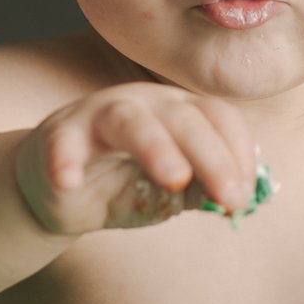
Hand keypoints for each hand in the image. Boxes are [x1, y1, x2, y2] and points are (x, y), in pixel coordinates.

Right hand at [14, 83, 259, 237]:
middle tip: (230, 200)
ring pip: (131, 121)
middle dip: (213, 159)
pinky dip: (65, 160)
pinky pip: (63, 144)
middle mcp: (145, 103)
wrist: (59, 190)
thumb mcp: (168, 194)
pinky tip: (69, 182)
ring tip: (175, 178)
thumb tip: (234, 200)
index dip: (239, 155)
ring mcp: (99, 114)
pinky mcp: (59, 135)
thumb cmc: (122, 184)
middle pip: (184, 119)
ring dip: (156, 148)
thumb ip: (198, 192)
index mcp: (180, 110)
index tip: (244, 198)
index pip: (220, 118)